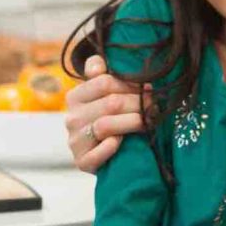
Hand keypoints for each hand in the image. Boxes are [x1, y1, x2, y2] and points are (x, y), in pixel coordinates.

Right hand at [64, 55, 147, 172]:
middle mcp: (71, 117)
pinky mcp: (81, 161)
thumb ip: (101, 75)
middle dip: (138, 103)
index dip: (131, 85)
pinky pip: (97, 153)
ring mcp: (74, 140)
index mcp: (75, 96)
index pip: (105, 82)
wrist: (108, 157)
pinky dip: (112, 147)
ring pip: (106, 125)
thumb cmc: (110, 119)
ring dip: (132, 122)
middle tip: (154, 105)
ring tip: (147, 122)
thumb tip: (99, 64)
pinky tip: (123, 142)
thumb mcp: (105, 95)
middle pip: (111, 103)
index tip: (148, 89)